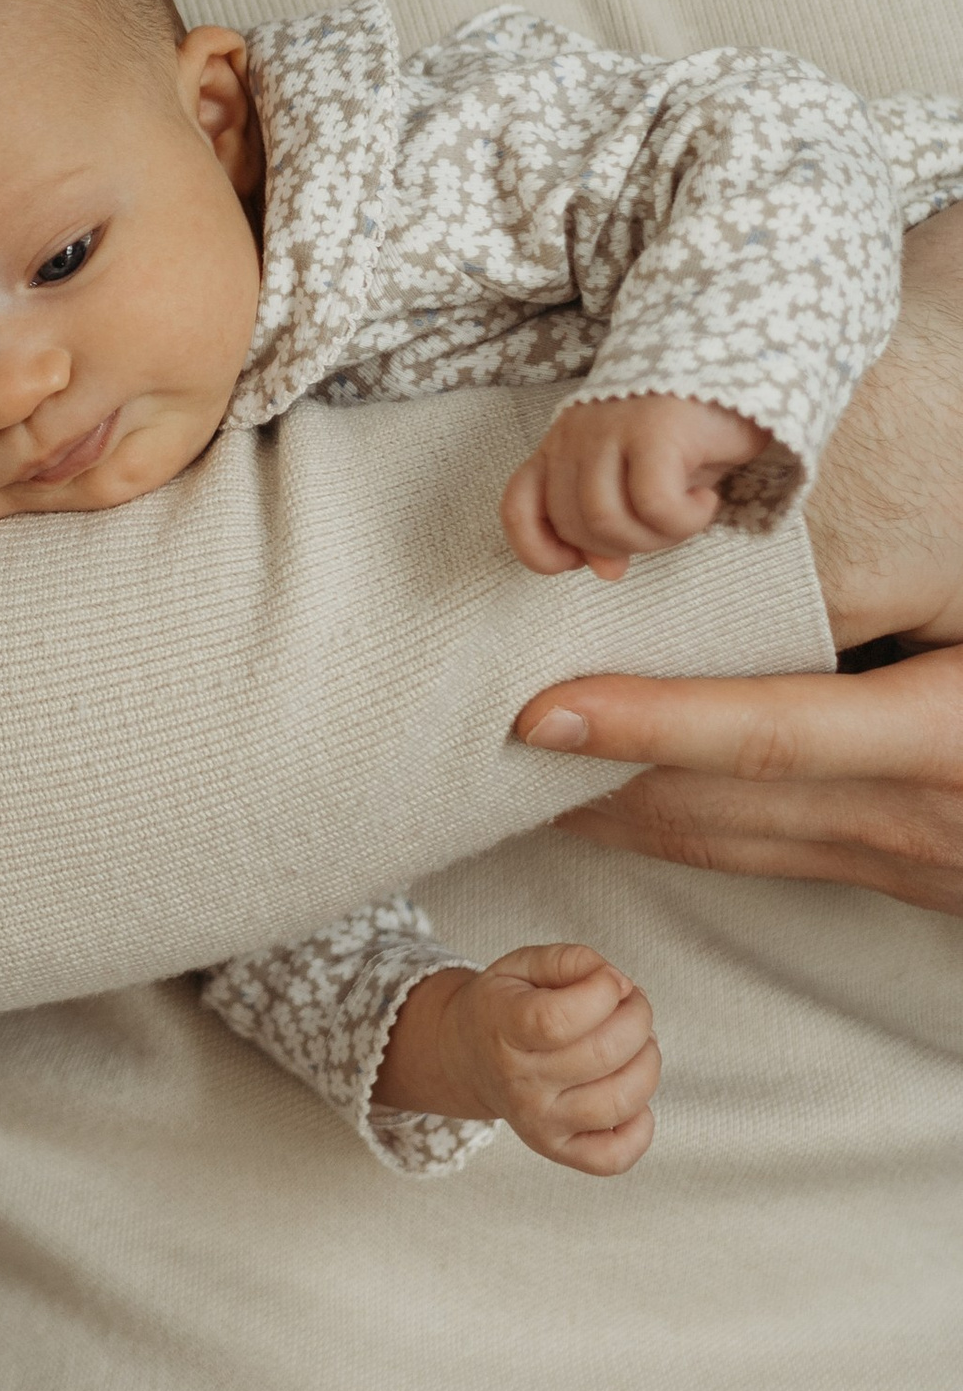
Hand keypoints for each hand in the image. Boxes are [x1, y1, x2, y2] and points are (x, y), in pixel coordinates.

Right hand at [374, 946, 659, 1173]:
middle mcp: (519, 1083)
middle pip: (603, 1055)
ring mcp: (540, 1122)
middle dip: (638, 1018)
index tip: (609, 981)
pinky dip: (640, 1127)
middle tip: (632, 1004)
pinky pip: (615, 1157)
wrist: (468, 1058)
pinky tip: (629, 1094)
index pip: (558, 1020)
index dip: (601, 993)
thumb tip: (619, 985)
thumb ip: (570, 960)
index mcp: (502, 1028)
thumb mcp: (522, 965)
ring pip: (620, 1102)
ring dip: (648, 1063)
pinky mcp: (560, 1150)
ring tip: (636, 1043)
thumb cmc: (505, 1007)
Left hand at [502, 394, 769, 577]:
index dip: (539, 549)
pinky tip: (705, 501)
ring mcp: (611, 427)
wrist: (737, 367)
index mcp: (560, 446)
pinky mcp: (655, 428)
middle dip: (622, 547)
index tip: (583, 561)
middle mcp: (575, 434)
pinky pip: (653, 504)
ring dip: (655, 538)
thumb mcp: (641, 486)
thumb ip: (611, 526)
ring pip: (606, 519)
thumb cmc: (687, 435)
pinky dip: (684, 520)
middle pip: (572, 524)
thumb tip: (605, 571)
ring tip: (687, 514)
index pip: (517, 507)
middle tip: (666, 527)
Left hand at [510, 210, 962, 912]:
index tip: (541, 711)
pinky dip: (671, 828)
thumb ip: (893, 578)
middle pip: (720, 811)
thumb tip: (777, 509)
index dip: (651, 725)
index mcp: (948, 737)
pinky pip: (757, 859)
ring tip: (508, 770)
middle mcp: (920, 818)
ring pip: (726, 847)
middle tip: (474, 741)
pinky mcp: (894, 880)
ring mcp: (906, 864)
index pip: (773, 736)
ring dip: (613, 814)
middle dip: (591, 783)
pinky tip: (603, 801)